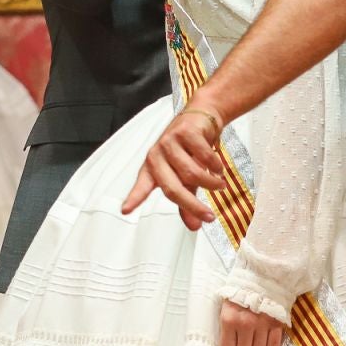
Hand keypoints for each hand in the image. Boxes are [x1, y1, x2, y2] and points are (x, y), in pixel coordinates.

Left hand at [122, 106, 224, 227]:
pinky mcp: (185, 132)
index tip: (126, 210)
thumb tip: (195, 226)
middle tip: (209, 216)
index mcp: (152, 169)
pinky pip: (203, 156)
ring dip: (210, 183)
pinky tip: (219, 168)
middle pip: (172, 188)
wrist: (202, 119)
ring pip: (191, 173)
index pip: (142, 186)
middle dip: (192, 205)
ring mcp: (170, 142)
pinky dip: (215, 165)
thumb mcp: (186, 178)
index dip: (134, 198)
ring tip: (220, 185)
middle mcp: (157, 155)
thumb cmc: (190, 150)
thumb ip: (187, 202)